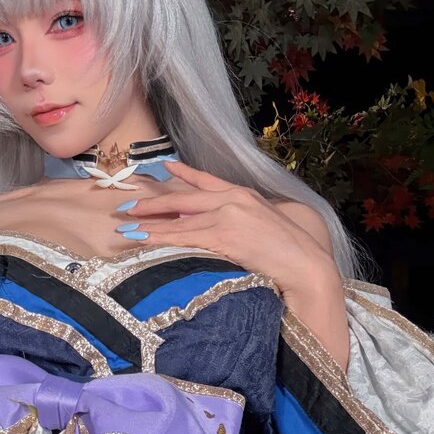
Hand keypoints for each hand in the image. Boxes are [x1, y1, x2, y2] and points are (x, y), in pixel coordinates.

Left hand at [118, 161, 334, 295]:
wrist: (306, 265)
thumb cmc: (290, 254)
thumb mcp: (264, 227)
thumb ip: (241, 221)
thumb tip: (216, 228)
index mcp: (245, 195)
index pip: (208, 181)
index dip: (185, 174)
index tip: (166, 168)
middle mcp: (234, 199)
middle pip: (184, 199)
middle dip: (154, 204)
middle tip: (128, 207)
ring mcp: (229, 215)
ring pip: (179, 220)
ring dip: (150, 225)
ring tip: (127, 227)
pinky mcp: (224, 234)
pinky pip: (184, 236)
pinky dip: (160, 238)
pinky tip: (143, 239)